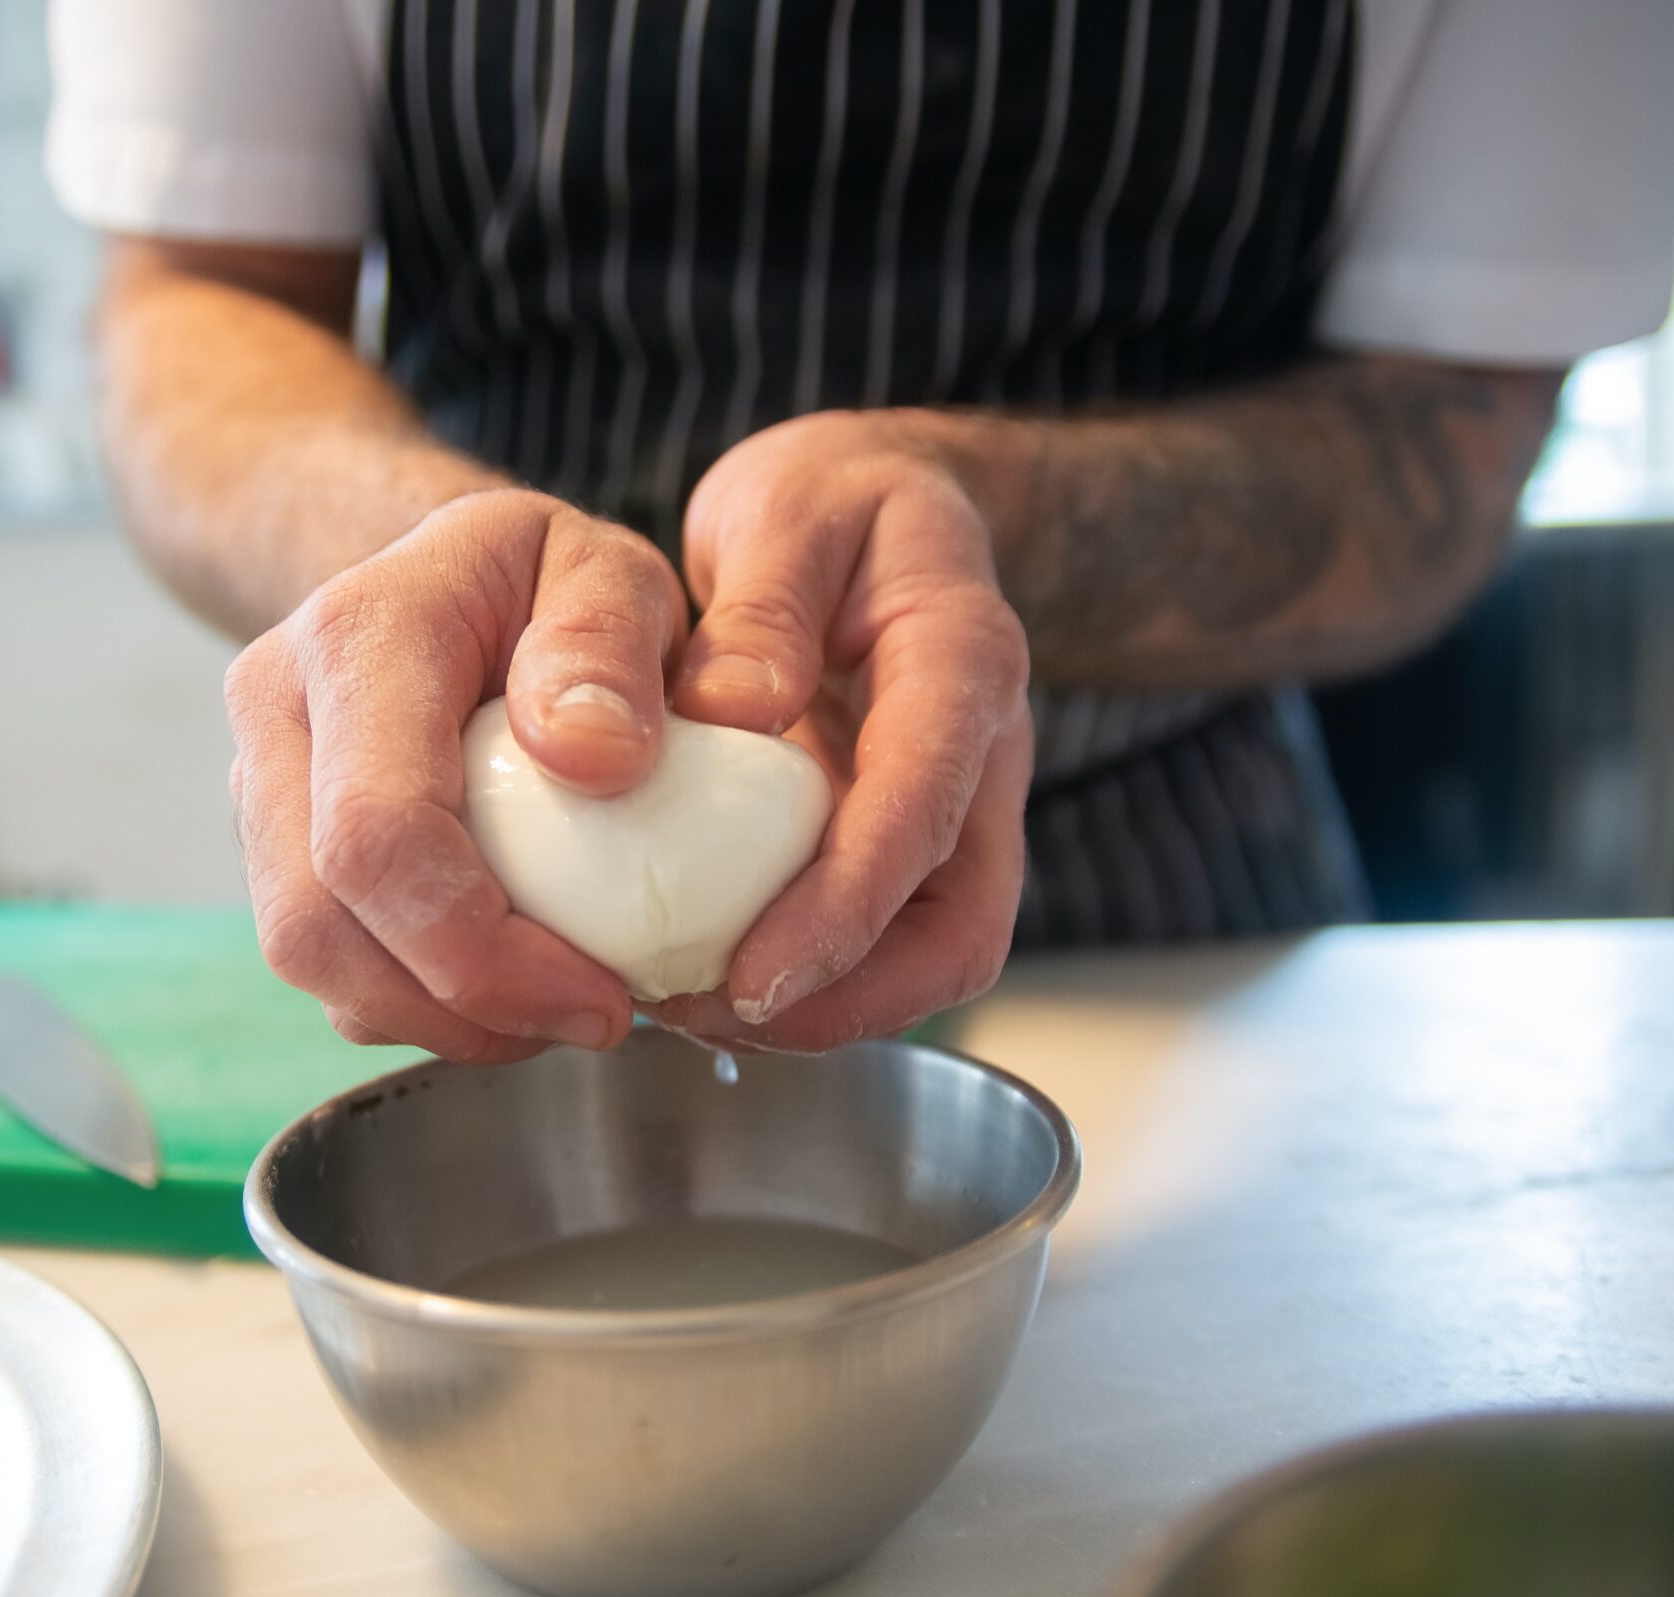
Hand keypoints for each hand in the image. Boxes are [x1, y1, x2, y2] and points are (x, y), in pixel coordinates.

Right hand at [225, 489, 690, 1061]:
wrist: (454, 574)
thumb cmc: (542, 580)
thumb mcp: (610, 570)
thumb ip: (609, 642)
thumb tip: (591, 758)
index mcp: (356, 638)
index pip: (377, 831)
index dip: (480, 950)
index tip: (600, 996)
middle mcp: (277, 713)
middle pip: (317, 924)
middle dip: (457, 1009)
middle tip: (592, 1019)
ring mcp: (261, 785)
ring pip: (311, 960)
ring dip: (438, 1020)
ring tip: (557, 1005)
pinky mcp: (277, 846)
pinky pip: (327, 964)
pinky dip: (416, 1005)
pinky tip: (508, 981)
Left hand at [648, 410, 1033, 1052]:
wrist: (888, 507)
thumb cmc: (838, 502)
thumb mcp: (790, 508)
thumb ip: (766, 606)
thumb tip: (735, 714)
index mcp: (964, 662)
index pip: (927, 807)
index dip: (849, 906)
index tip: (758, 976)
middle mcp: (979, 756)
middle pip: (959, 930)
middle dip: (848, 999)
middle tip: (713, 1017)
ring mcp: (952, 811)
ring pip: (928, 957)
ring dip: (824, 1009)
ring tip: (694, 1012)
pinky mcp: (906, 845)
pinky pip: (879, 941)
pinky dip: (805, 981)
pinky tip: (703, 978)